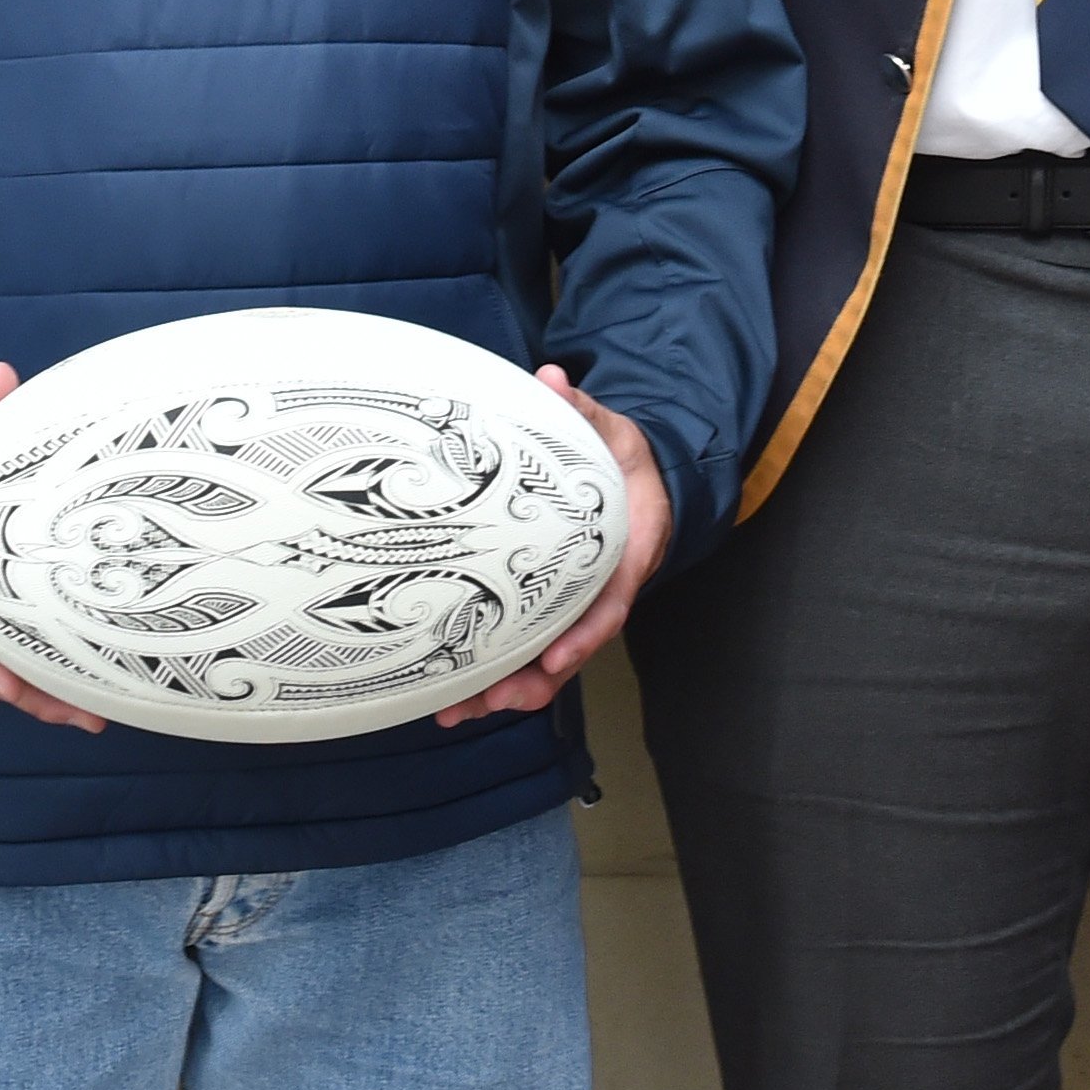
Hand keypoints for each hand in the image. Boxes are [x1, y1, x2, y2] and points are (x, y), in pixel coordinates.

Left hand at [435, 367, 673, 726]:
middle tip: (489, 700)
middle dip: (533, 682)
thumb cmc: (622, 460)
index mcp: (624, 556)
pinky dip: (494, 672)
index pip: (609, 604)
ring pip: (545, 662)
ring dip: (504, 690)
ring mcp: (573, 605)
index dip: (584, 635)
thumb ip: (585, 410)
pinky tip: (452, 692)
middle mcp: (599, 591)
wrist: (637, 479)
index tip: (557, 658)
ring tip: (457, 711)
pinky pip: (525, 646)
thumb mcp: (612, 430)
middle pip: (571, 650)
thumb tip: (552, 378)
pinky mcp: (548, 607)